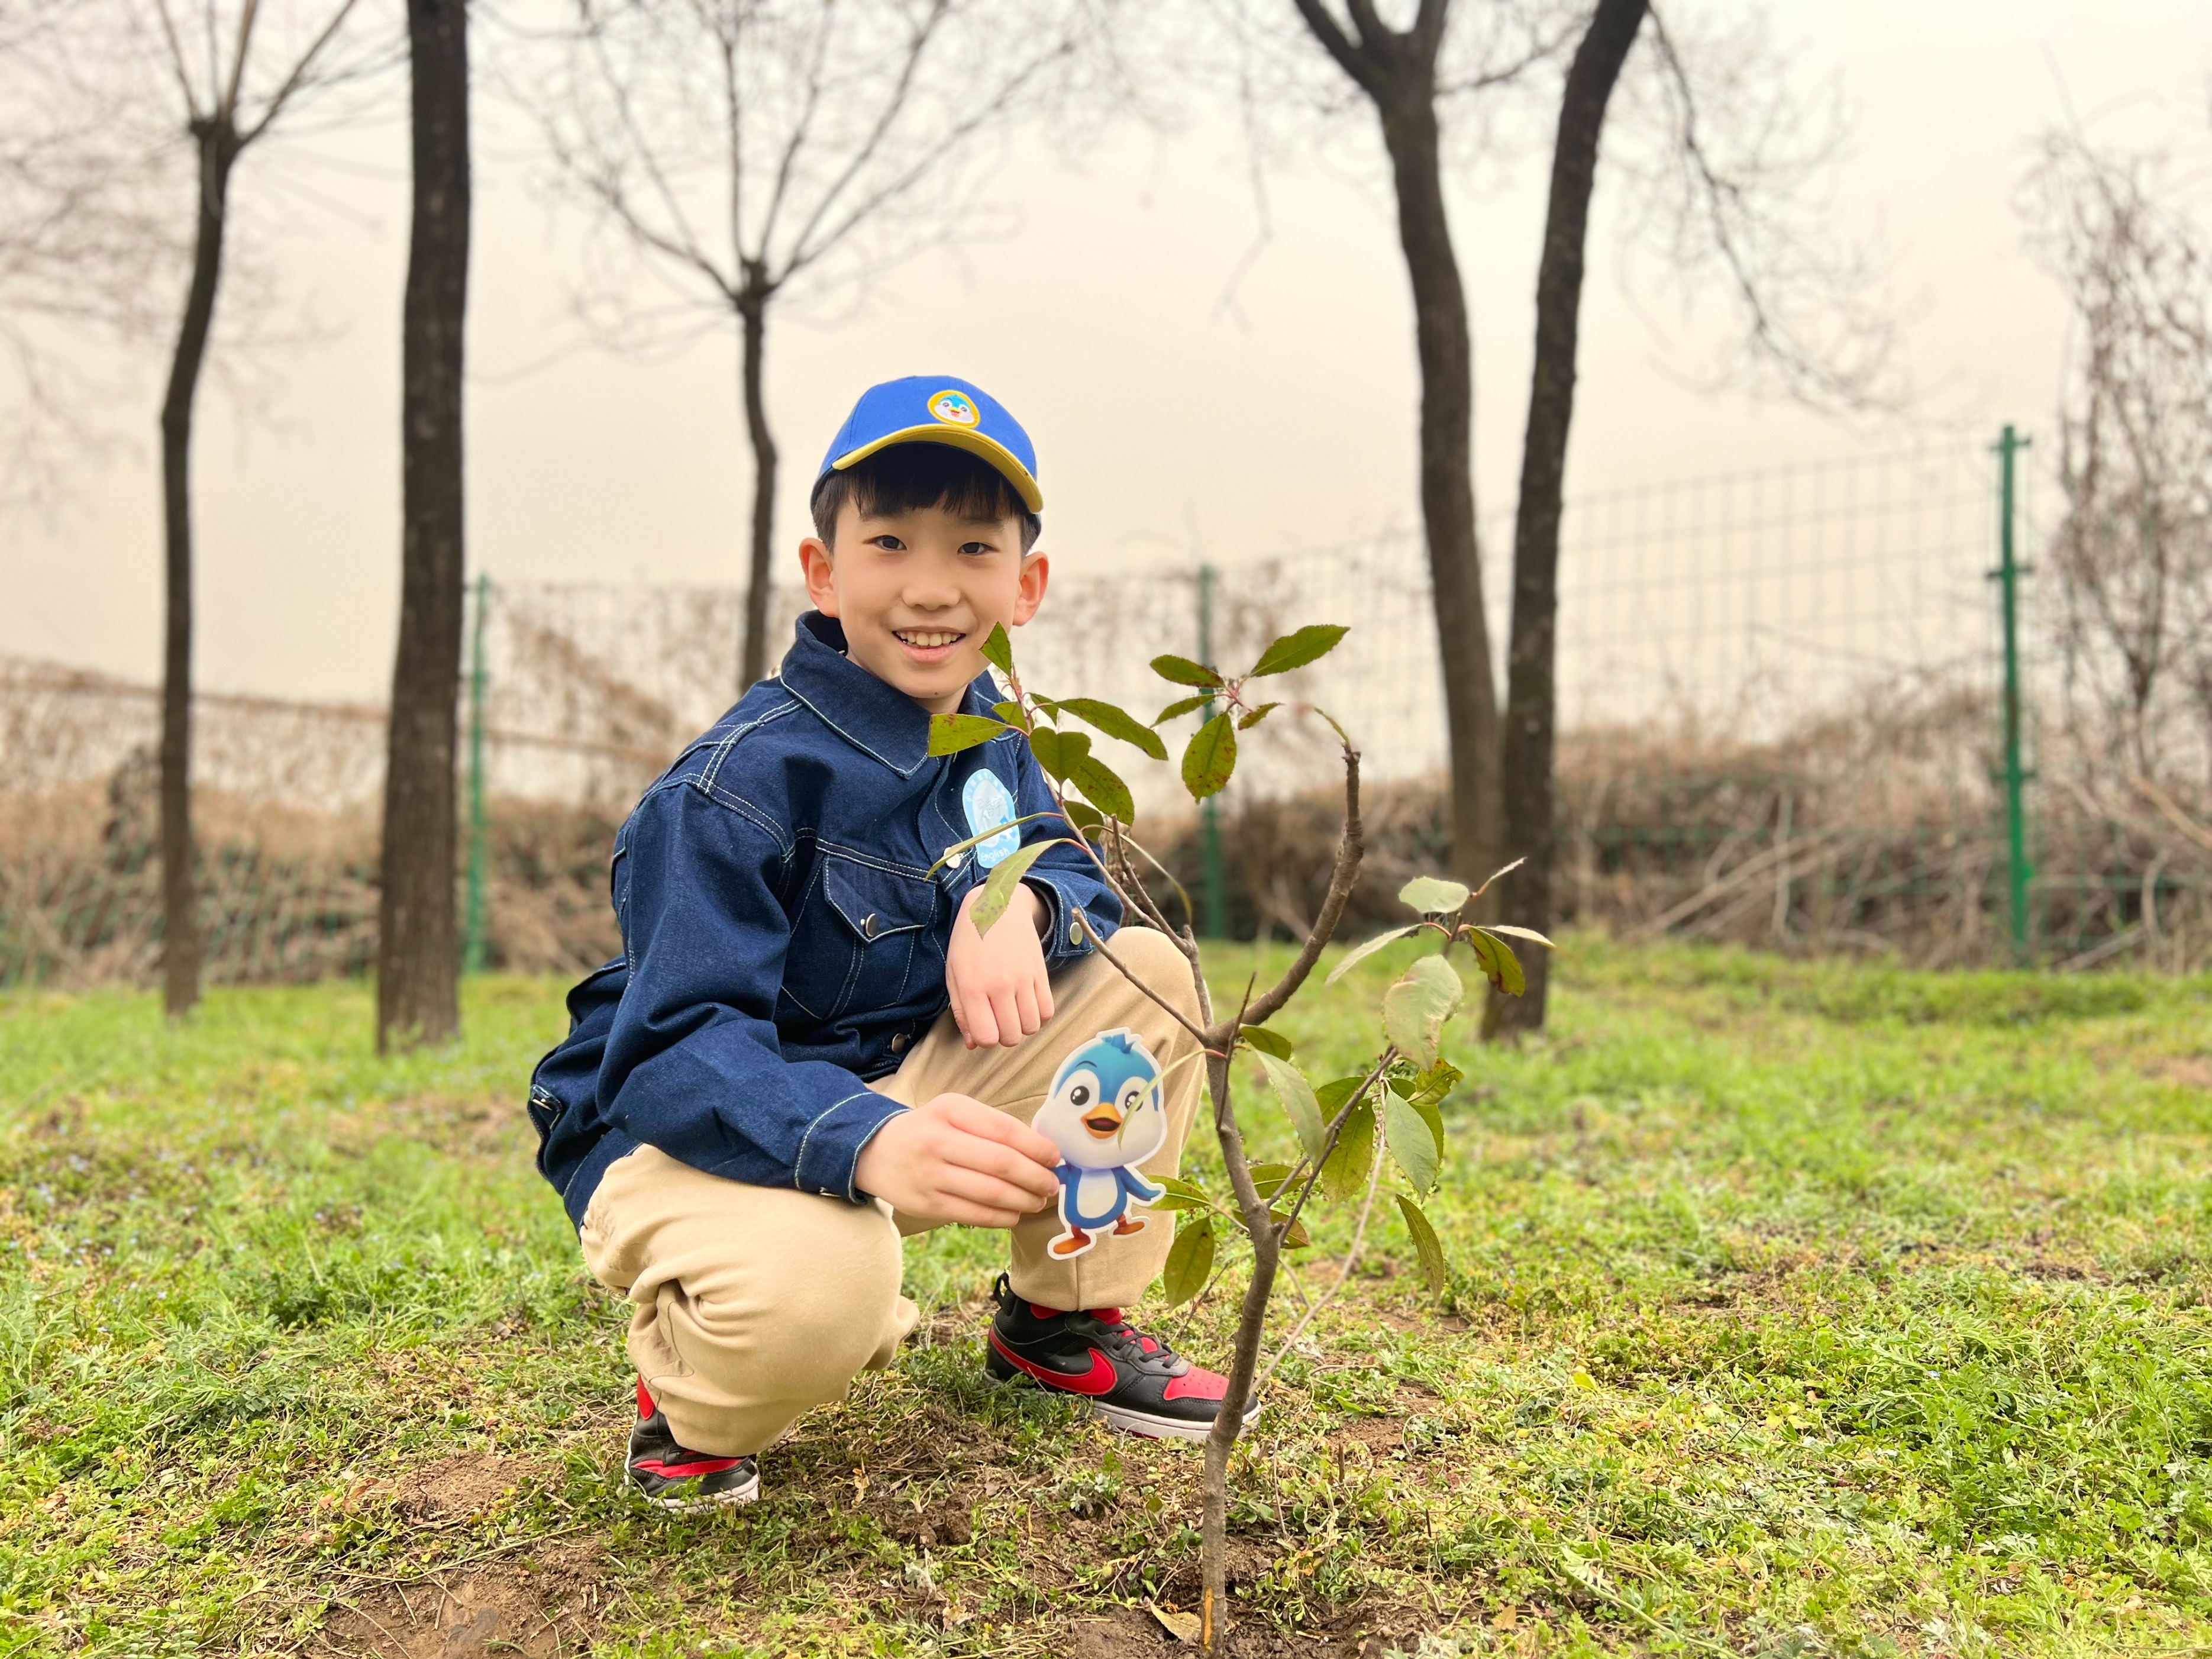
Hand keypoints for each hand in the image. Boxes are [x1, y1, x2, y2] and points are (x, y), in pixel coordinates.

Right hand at [855, 1093, 1060, 1226]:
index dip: (1037, 1147)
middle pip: (1002, 1164)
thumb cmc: (929, 1129)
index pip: (1004, 1130)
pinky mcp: (927, 1205)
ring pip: (992, 1194)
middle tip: (1053, 1184)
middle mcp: (937, 1141)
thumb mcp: (954, 1112)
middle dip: (1037, 1177)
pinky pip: (975, 1214)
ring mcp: (930, 1176)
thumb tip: (1041, 1152)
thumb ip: (991, 1126)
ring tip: (1039, 1200)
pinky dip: (1003, 1216)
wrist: (875, 1152)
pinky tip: (1015, 1212)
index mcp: (950, 1110)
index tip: (1055, 1157)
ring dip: (1025, 1200)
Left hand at [946, 881, 1054, 1049]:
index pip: (987, 1037)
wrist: (997, 907)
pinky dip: (1039, 1015)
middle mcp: (1000, 985)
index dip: (985, 1039)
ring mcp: (1024, 979)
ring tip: (1013, 1012)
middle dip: (1003, 1035)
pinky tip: (1027, 1005)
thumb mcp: (954, 975)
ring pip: (1032, 1027)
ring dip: (1022, 1027)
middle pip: (1011, 1037)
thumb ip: (962, 1012)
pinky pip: (1047, 1010)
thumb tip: (974, 1044)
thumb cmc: (969, 942)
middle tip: (998, 1019)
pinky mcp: (1041, 972)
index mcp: (974, 987)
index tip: (983, 1026)